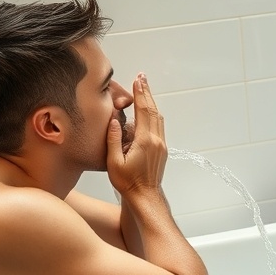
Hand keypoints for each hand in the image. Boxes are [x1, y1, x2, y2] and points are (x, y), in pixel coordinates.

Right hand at [106, 73, 167, 198]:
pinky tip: (147, 111)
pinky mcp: (162, 149)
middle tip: (142, 78)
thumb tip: (114, 120)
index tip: (138, 80)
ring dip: (151, 102)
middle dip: (147, 93)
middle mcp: (156, 140)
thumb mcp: (114, 162)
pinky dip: (152, 114)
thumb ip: (113, 139)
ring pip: (158, 118)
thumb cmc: (127, 182)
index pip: (143, 111)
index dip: (140, 94)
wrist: (145, 196)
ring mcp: (161, 145)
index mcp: (145, 141)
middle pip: (153, 110)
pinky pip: (158, 126)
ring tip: (144, 89)